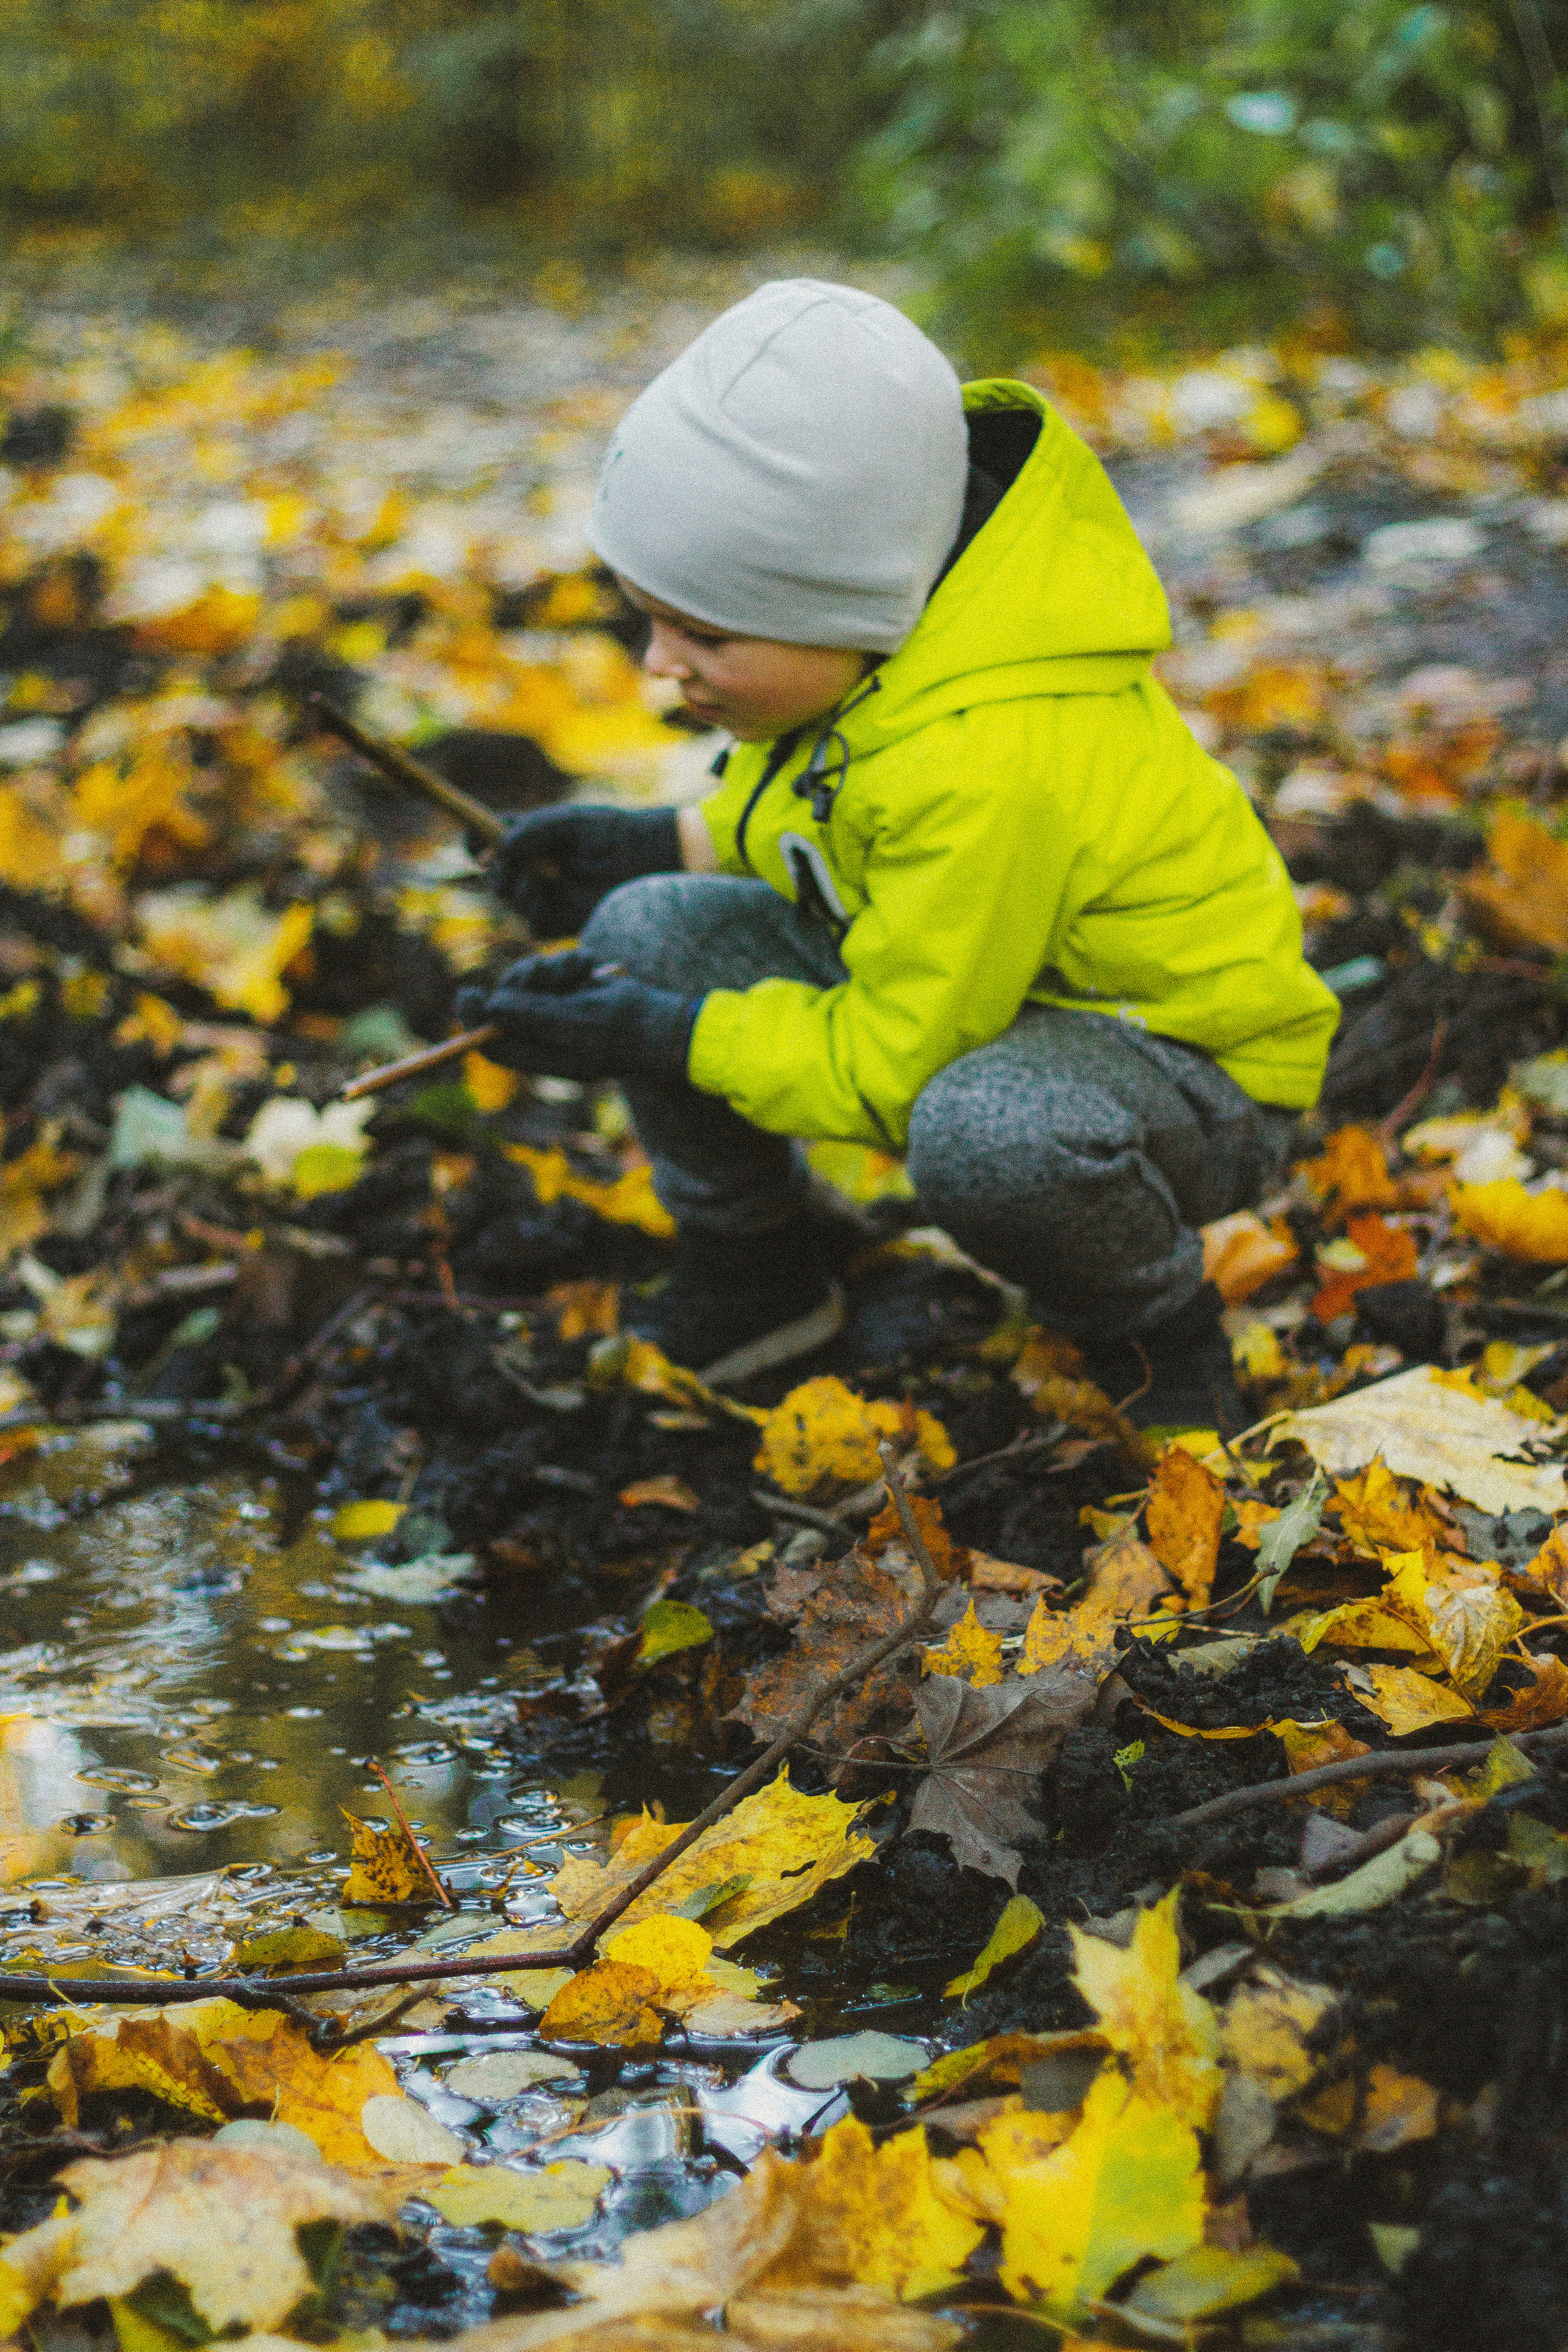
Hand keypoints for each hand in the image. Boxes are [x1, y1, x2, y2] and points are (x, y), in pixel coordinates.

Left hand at [457, 950, 698, 1083]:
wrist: (666, 1021)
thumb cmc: (624, 1028)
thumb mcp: (575, 1022)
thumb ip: (530, 1015)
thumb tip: (489, 1007)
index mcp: (540, 1056)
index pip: (492, 1044)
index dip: (475, 1021)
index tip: (469, 992)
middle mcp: (546, 1037)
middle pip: (507, 1005)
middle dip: (520, 981)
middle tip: (540, 969)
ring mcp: (561, 1013)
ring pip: (531, 982)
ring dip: (549, 967)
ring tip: (578, 968)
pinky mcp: (576, 993)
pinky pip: (554, 970)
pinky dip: (568, 962)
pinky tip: (589, 966)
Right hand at [487, 805, 681, 936]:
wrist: (645, 856)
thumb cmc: (608, 831)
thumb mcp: (566, 822)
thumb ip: (531, 831)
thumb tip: (498, 849)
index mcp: (527, 839)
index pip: (486, 842)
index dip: (474, 842)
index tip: (472, 842)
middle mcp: (531, 869)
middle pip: (493, 876)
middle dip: (496, 872)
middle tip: (510, 864)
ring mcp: (544, 896)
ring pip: (511, 901)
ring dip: (518, 890)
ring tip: (541, 877)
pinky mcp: (560, 920)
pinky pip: (534, 925)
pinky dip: (537, 912)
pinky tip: (551, 897)